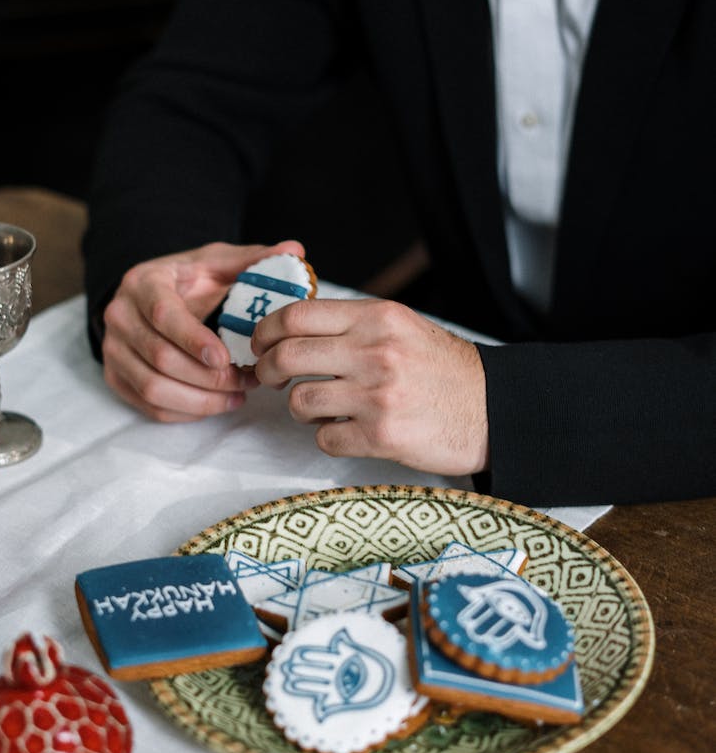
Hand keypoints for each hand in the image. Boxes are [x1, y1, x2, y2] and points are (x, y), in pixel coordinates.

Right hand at [100, 239, 304, 421]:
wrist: (150, 296)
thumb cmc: (189, 280)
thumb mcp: (217, 262)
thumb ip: (253, 259)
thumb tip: (295, 249)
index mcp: (144, 282)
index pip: (163, 314)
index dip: (193, 340)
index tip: (226, 358)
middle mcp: (119, 316)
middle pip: (160, 358)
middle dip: (208, 377)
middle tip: (247, 381)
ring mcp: (114, 350)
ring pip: (153, 388)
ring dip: (200, 400)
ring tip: (237, 397)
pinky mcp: (116, 377)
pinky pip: (149, 406)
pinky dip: (186, 413)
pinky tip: (216, 404)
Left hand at [251, 297, 488, 476]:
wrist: (492, 409)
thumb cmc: (444, 370)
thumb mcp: (402, 327)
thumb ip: (353, 323)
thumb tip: (294, 326)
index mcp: (377, 318)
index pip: (297, 315)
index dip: (266, 330)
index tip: (261, 343)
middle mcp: (375, 352)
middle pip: (288, 356)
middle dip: (269, 369)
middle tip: (272, 377)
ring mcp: (377, 395)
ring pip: (300, 400)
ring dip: (300, 407)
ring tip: (319, 406)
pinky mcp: (381, 436)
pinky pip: (324, 437)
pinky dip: (327, 436)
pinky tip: (346, 430)